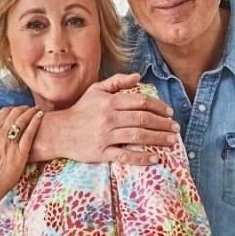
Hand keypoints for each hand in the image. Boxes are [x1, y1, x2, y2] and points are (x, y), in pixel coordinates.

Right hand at [0, 105, 42, 201]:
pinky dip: (35, 122)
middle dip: (24, 108)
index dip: (12, 109)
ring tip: (38, 110)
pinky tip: (40, 116)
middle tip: (30, 108)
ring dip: (31, 112)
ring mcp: (12, 143)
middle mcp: (1, 135)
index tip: (18, 110)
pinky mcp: (21, 152)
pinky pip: (29, 133)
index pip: (3, 113)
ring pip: (22, 120)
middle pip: (14, 114)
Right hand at [34, 72, 179, 165]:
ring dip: (158, 139)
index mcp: (110, 102)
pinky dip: (141, 158)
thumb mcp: (95, 90)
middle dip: (163, 124)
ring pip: (138, 137)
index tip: (169, 112)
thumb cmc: (80, 110)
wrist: (59, 132)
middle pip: (143, 119)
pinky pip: (125, 156)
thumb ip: (117, 82)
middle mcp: (109, 118)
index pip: (141, 102)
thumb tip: (138, 76)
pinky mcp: (102, 153)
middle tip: (175, 128)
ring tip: (172, 141)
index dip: (158, 106)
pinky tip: (155, 159)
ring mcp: (106, 136)